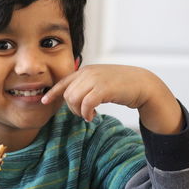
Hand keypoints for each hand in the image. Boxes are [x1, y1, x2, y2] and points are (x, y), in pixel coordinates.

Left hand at [42, 64, 182, 132]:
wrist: (143, 84)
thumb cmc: (121, 85)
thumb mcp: (100, 81)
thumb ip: (86, 85)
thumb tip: (72, 98)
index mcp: (86, 71)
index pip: (64, 82)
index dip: (53, 93)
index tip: (44, 101)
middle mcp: (89, 73)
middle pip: (68, 94)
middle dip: (71, 108)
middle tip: (83, 114)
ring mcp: (96, 79)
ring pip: (74, 99)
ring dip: (79, 112)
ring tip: (88, 115)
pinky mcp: (104, 88)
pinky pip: (86, 104)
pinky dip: (87, 113)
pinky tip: (93, 116)